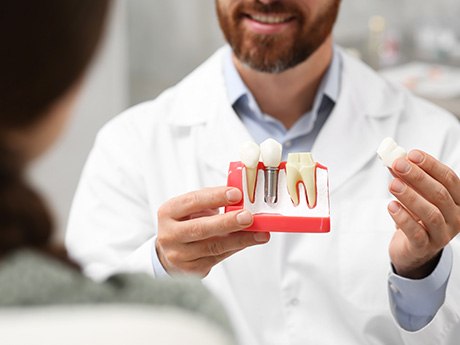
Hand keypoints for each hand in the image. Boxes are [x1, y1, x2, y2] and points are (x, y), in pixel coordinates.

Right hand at [156, 186, 269, 276]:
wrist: (169, 252)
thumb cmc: (184, 224)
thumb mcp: (191, 208)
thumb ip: (211, 200)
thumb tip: (239, 198)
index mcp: (168, 212)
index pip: (192, 202)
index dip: (215, 197)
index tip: (236, 194)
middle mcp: (170, 234)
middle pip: (201, 228)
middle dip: (227, 222)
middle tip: (247, 217)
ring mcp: (179, 255)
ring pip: (214, 247)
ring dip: (240, 239)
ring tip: (258, 233)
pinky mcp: (192, 270)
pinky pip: (218, 258)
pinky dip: (236, 248)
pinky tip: (248, 241)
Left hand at [388, 150, 459, 278]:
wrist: (412, 249)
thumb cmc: (416, 216)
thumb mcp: (414, 194)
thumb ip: (405, 177)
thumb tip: (394, 159)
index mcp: (458, 200)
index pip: (449, 179)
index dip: (431, 165)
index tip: (412, 154)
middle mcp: (456, 217)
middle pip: (440, 194)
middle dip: (418, 177)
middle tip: (398, 165)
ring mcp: (442, 234)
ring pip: (430, 213)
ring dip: (410, 196)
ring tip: (393, 184)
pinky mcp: (425, 247)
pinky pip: (416, 232)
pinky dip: (403, 217)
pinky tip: (391, 206)